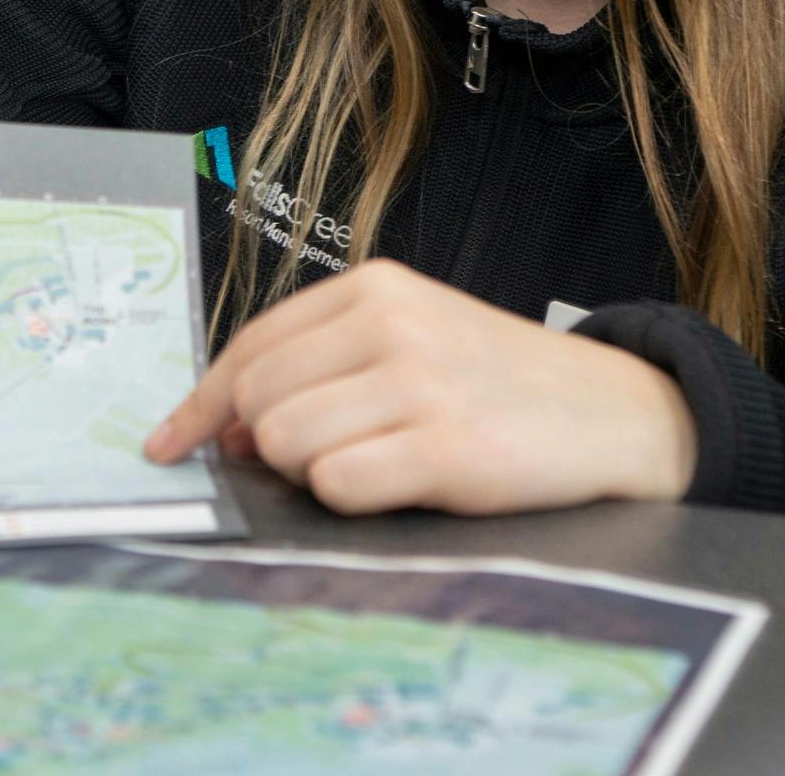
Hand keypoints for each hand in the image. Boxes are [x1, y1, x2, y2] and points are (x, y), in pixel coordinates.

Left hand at [144, 260, 695, 516]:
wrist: (615, 412)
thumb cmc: (497, 382)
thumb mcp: (410, 340)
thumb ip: (323, 365)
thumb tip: (228, 427)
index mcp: (374, 288)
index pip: (250, 345)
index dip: (201, 404)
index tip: (168, 442)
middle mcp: (390, 323)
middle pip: (255, 398)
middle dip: (267, 443)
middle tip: (324, 455)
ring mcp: (418, 383)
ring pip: (285, 442)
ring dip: (311, 471)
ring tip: (376, 462)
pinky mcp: (445, 448)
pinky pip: (338, 485)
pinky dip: (351, 496)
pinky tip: (399, 482)